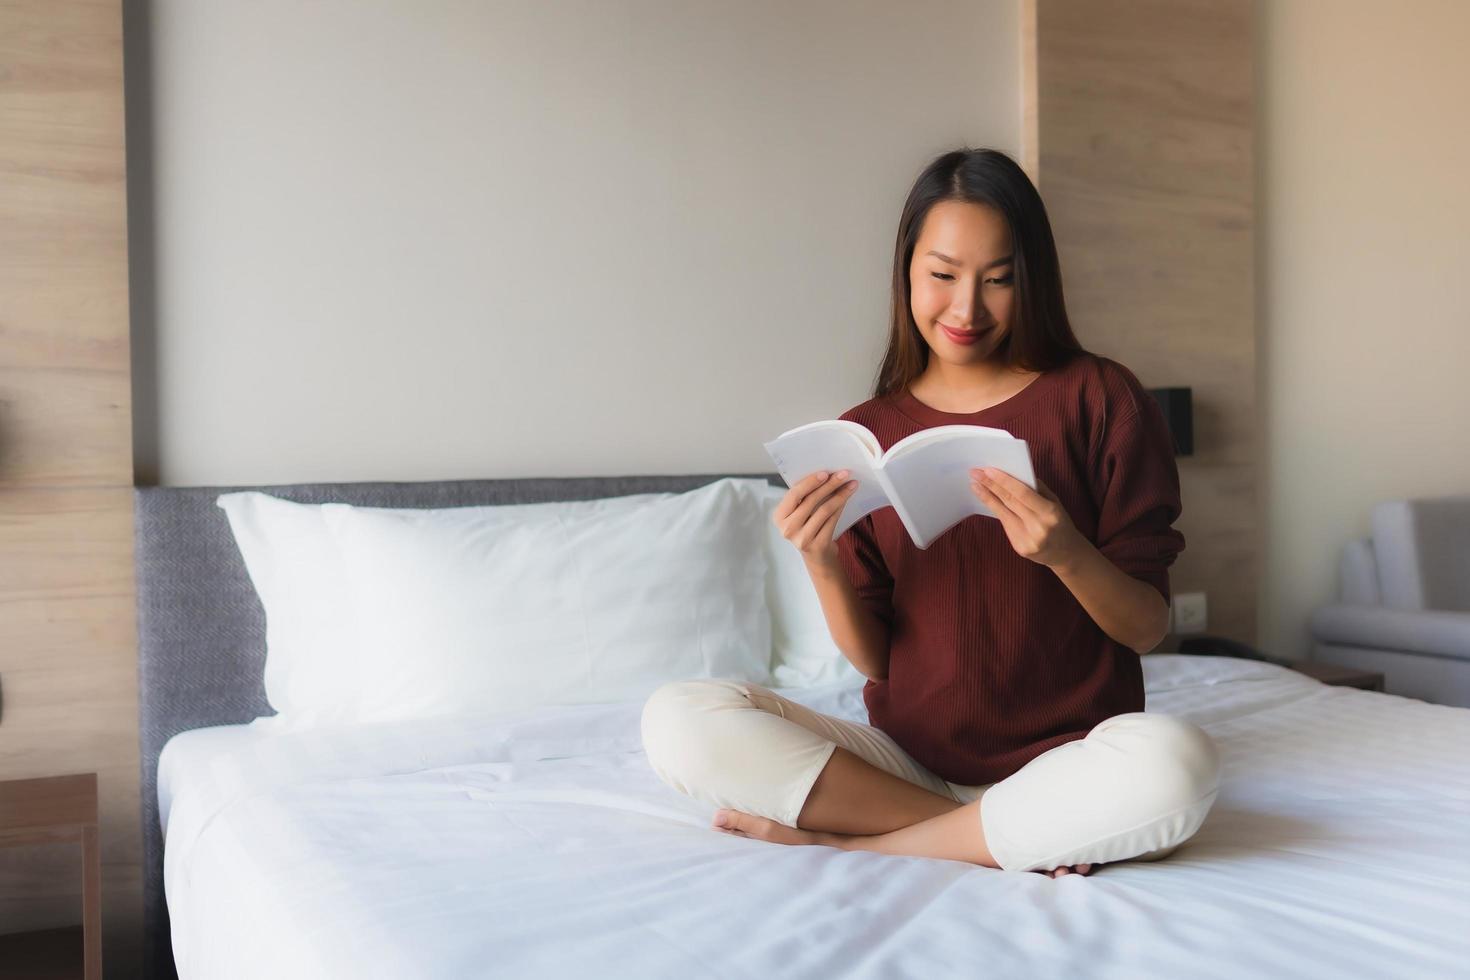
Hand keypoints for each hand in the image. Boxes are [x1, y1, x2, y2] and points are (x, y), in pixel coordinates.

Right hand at [774, 470, 859, 565]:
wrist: (817, 556)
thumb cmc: (808, 528)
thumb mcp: (799, 514)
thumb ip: (805, 497)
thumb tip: (826, 475)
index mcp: (779, 516)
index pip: (794, 494)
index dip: (810, 482)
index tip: (826, 473)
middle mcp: (787, 528)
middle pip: (811, 500)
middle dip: (829, 484)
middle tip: (843, 474)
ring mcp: (802, 538)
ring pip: (824, 510)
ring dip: (840, 495)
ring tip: (850, 485)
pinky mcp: (818, 545)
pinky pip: (832, 520)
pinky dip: (841, 507)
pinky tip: (847, 498)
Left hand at [969, 468, 1085, 569]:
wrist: (1067, 554)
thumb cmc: (1060, 522)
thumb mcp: (1055, 503)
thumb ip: (1037, 489)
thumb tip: (1013, 473)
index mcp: (1050, 513)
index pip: (1022, 493)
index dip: (1004, 481)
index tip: (987, 470)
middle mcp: (1038, 528)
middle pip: (1009, 502)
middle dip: (990, 486)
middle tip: (974, 473)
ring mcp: (1027, 540)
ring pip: (1003, 514)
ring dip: (987, 497)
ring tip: (975, 485)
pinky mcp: (1019, 548)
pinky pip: (1006, 525)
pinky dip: (996, 511)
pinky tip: (987, 499)